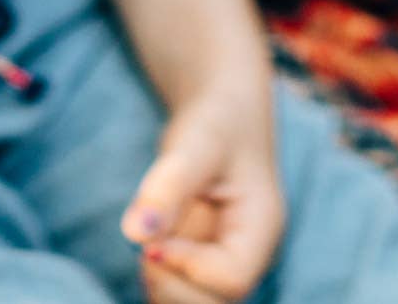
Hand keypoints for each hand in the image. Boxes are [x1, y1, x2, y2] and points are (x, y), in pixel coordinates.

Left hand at [122, 91, 282, 303]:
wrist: (221, 113)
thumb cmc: (218, 121)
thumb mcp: (198, 141)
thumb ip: (170, 185)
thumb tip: (136, 233)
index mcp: (261, 229)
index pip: (232, 278)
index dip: (189, 268)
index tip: (156, 242)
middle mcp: (246, 256)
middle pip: (213, 303)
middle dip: (171, 283)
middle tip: (147, 244)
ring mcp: (221, 265)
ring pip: (190, 303)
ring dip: (161, 282)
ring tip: (152, 235)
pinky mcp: (197, 265)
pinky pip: (175, 292)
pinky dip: (156, 277)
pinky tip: (151, 240)